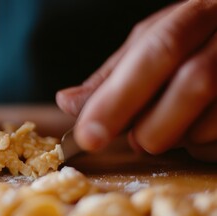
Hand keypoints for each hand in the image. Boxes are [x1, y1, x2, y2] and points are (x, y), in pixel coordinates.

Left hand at [56, 0, 216, 160]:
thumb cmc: (193, 42)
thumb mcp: (151, 45)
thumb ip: (112, 75)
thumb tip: (67, 102)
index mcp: (197, 15)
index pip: (156, 51)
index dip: (120, 97)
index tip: (88, 137)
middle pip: (195, 82)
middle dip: (152, 125)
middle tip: (135, 141)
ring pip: (216, 118)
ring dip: (178, 138)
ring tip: (168, 128)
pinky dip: (201, 146)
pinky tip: (193, 131)